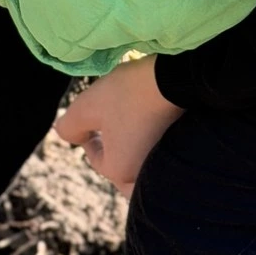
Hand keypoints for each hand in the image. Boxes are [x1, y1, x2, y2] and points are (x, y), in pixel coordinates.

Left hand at [55, 56, 183, 195]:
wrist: (177, 79)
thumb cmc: (128, 94)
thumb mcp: (87, 106)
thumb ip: (69, 125)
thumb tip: (69, 135)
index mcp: (121, 169)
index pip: (100, 162)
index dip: (91, 141)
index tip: (93, 121)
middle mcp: (146, 175)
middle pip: (125, 175)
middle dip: (116, 158)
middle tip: (115, 134)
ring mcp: (169, 167)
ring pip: (147, 171)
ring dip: (138, 157)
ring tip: (135, 133)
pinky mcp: (186, 154)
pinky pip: (166, 163)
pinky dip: (158, 152)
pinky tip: (156, 131)